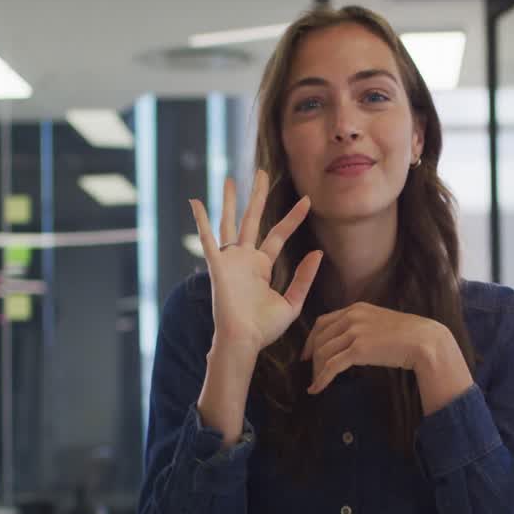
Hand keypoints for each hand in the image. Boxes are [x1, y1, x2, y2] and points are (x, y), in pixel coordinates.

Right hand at [189, 170, 322, 354]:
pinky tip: (196, 202)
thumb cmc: (264, 329)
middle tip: (261, 172)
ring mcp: (230, 260)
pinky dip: (201, 220)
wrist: (244, 341)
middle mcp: (245, 259)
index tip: (307, 201)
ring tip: (230, 178)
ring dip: (230, 201)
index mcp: (262, 266)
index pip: (279, 234)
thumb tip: (318, 252)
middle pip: (253, 219)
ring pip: (230, 222)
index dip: (293, 217)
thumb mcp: (292, 302)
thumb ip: (304, 277)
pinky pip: (208, 239)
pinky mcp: (217, 266)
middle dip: (257, 196)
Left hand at [301, 302, 444, 394]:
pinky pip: (331, 366)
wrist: (424, 340)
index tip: (307, 353)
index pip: (323, 322)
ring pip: (323, 353)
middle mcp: (351, 317)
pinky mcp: (358, 350)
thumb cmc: (407, 335)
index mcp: (355, 308)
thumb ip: (362, 326)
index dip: (311, 339)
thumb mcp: (380, 322)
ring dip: (317, 371)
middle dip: (312, 357)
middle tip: (311, 372)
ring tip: (316, 383)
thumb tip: (350, 343)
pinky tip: (317, 389)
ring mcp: (354, 332)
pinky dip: (321, 379)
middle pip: (319, 338)